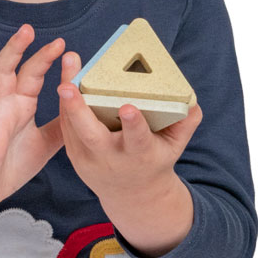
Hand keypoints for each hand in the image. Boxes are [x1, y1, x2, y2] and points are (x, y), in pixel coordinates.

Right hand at [0, 24, 66, 213]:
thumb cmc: (11, 162)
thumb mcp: (45, 142)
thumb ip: (62, 125)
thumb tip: (86, 110)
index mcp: (19, 103)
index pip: (31, 73)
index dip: (44, 58)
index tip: (62, 44)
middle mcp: (1, 105)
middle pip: (5, 70)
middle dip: (15, 50)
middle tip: (27, 30)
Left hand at [57, 51, 201, 254]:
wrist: (131, 193)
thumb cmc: (154, 160)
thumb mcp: (175, 147)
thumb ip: (185, 124)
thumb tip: (191, 101)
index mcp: (139, 154)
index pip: (137, 139)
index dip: (133, 124)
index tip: (128, 107)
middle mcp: (110, 157)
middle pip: (90, 134)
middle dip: (77, 110)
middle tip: (67, 86)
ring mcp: (88, 158)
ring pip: (72, 126)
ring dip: (67, 97)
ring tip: (69, 64)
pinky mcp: (74, 154)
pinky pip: (67, 126)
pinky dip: (66, 102)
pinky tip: (68, 76)